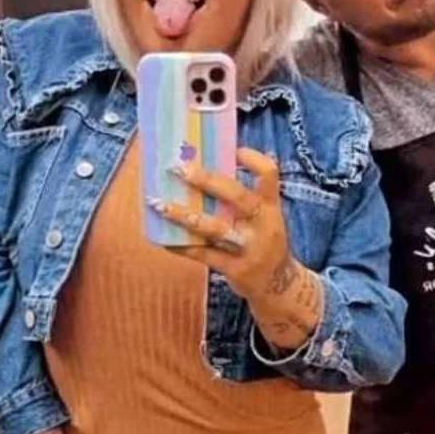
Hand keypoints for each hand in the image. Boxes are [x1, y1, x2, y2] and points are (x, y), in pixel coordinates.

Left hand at [147, 148, 290, 301]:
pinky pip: (202, 254)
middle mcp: (262, 224)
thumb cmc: (262, 239)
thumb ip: (243, 196)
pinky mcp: (235, 269)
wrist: (277, 284)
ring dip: (183, 214)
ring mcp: (248, 248)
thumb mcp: (264, 216)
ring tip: (157, 203)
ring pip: (213, 228)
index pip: (269, 173)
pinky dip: (180, 245)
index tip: (231, 149)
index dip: (252, 158)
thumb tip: (204, 167)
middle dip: (205, 179)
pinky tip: (162, 237)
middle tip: (178, 168)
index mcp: (270, 205)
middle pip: (236, 196)